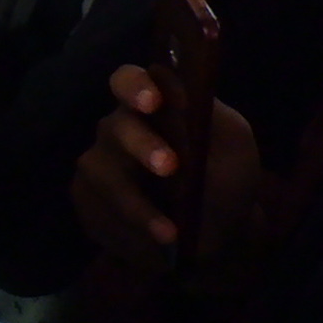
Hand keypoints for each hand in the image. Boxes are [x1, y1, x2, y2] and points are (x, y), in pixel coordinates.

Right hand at [70, 59, 260, 276]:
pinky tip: (153, 242)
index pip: (127, 80)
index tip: (153, 102)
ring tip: (170, 232)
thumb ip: (212, 116)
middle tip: (169, 168)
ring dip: (137, 203)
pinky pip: (95, 209)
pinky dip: (127, 227)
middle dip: (141, 146)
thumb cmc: (225, 181)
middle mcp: (118, 131)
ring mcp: (99, 166)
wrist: (216, 238)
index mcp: (151, 107)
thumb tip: (185, 91)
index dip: (134, 87)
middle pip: (114, 126)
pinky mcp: (88, 202)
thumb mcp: (234, 147)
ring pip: (102, 174)